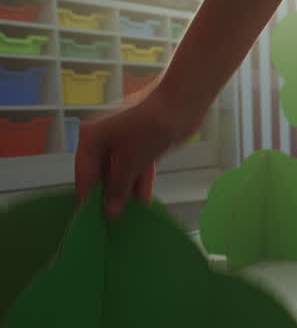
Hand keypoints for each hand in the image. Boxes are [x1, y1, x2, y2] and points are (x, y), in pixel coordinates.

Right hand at [75, 80, 187, 219]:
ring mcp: (124, 142)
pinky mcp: (142, 145)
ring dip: (126, 192)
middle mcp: (103, 139)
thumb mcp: (130, 162)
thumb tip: (109, 213)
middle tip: (112, 222)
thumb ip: (118, 189)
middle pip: (102, 174)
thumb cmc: (149, 128)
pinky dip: (139, 182)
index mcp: (91, 139)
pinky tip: (143, 202)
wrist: (181, 105)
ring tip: (128, 217)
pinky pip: (136, 168)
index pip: (84, 174)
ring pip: (121, 172)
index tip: (91, 220)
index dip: (88, 197)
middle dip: (109, 196)